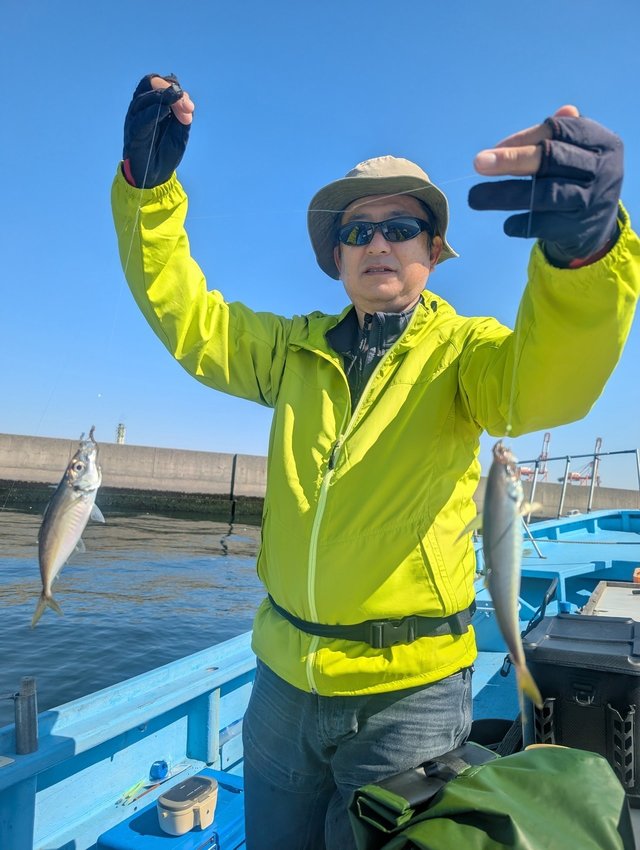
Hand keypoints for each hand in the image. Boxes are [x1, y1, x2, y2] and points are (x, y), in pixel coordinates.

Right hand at [122, 74, 194, 187]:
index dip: (174, 88)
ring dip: (165, 99)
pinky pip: (141, 119)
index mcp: (150, 104)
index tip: (189, 107)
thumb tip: (185, 100)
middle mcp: (139, 108)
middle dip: (169, 89)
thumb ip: (182, 114)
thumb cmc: (165, 152)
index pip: (158, 82)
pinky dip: (154, 112)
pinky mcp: (133, 135)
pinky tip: (166, 112)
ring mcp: (134, 120)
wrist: (155, 177)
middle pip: (149, 83)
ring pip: (144, 98)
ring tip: (181, 108)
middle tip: (187, 106)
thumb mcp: (179, 130)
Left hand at [468, 106, 622, 265]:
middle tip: (477, 163)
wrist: (598, 227)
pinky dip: (522, 224)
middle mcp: (602, 168)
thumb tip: (508, 143)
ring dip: (506, 195)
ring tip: (474, 198)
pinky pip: (544, 224)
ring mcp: (592, 199)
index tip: (492, 149)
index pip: (558, 131)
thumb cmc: (576, 179)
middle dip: (511, 160)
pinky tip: (507, 225)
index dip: (523, 138)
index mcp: (602, 141)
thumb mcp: (574, 154)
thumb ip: (548, 140)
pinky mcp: (580, 228)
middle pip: (551, 159)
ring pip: (545, 194)